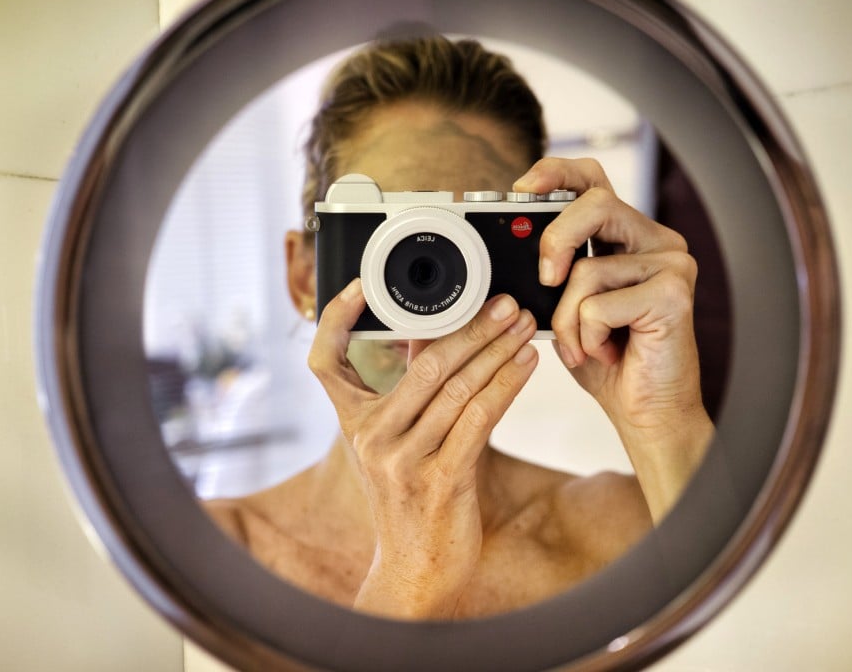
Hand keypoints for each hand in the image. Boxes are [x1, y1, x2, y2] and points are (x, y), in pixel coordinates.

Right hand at [308, 280, 538, 617]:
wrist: (417, 567)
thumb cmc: (413, 497)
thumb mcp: (398, 442)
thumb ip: (413, 390)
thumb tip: (434, 334)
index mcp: (354, 422)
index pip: (325, 361)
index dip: (335, 318)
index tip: (361, 284)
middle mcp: (372, 438)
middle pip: (424, 366)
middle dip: (471, 328)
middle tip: (504, 303)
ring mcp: (403, 461)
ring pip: (457, 389)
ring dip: (497, 352)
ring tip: (523, 327)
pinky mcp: (441, 481)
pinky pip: (479, 420)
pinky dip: (506, 385)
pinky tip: (526, 364)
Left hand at [515, 158, 712, 517]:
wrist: (645, 413)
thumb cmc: (606, 361)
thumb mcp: (562, 307)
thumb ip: (548, 272)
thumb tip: (505, 245)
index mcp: (628, 237)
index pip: (593, 181)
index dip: (556, 173)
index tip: (521, 190)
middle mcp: (656, 242)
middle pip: (596, 202)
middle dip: (556, 239)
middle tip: (545, 279)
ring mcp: (671, 264)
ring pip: (590, 267)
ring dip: (569, 317)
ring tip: (583, 344)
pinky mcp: (674, 293)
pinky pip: (601, 303)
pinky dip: (588, 335)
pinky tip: (608, 352)